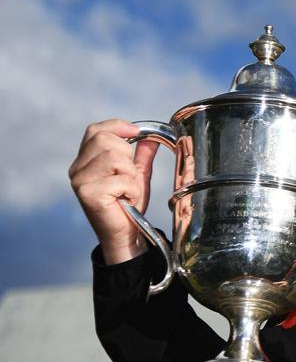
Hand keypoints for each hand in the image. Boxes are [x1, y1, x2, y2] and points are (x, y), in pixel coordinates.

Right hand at [69, 119, 158, 263]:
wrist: (126, 235)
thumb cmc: (128, 206)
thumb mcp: (137, 176)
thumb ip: (142, 156)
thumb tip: (152, 137)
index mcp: (84, 161)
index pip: (95, 130)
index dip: (117, 126)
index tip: (136, 132)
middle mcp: (77, 169)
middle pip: (104, 139)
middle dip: (126, 154)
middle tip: (129, 175)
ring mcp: (80, 182)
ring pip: (113, 158)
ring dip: (130, 174)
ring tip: (127, 189)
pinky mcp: (89, 194)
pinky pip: (120, 180)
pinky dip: (131, 190)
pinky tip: (126, 200)